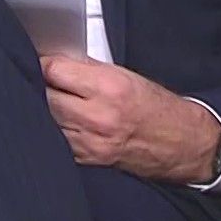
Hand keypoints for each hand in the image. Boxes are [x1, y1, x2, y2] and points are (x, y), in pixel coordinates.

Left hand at [40, 54, 220, 183]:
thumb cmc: (155, 107)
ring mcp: (91, 142)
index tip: (40, 62)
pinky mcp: (88, 159)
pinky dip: (53, 129)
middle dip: (40, 86)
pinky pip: (57, 140)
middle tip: (41, 80)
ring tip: (50, 99)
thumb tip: (55, 60)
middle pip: (45, 96)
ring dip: (44, 108)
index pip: (54, 71)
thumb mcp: (124, 75)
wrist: (181, 142)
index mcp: (108, 88)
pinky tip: (58, 120)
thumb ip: (86, 68)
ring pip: (46, 120)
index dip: (43, 64)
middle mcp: (98, 116)